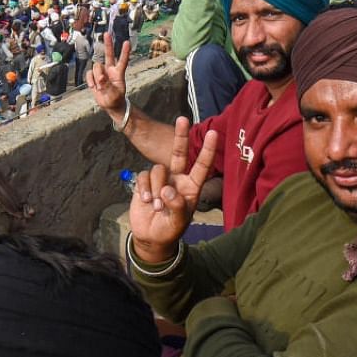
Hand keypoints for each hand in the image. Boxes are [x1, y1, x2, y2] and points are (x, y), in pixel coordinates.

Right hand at [86, 32, 129, 118]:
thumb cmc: (115, 99)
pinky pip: (89, 74)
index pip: (123, 61)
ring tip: (100, 87)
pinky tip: (94, 87)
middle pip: (109, 55)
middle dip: (108, 44)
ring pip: (96, 67)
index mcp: (118, 73)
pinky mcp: (94, 77)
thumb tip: (100, 77)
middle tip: (107, 34)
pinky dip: (90, 80)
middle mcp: (110, 70)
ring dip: (96, 76)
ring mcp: (102, 73)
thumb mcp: (113, 94)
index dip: (125, 52)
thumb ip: (107, 85)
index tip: (127, 42)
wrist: (109, 105)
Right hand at [129, 117, 218, 263]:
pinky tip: (146, 201)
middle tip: (183, 118)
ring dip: (155, 187)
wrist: (150, 237)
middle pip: (179, 153)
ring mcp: (160, 180)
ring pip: (157, 169)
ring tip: (156, 206)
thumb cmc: (170, 230)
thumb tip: (167, 189)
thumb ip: (176, 205)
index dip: (208, 150)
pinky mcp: (144, 183)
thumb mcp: (178, 221)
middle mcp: (177, 179)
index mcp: (191, 186)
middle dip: (181, 136)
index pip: (201, 165)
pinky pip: (143, 176)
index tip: (214, 133)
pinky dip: (143, 188)